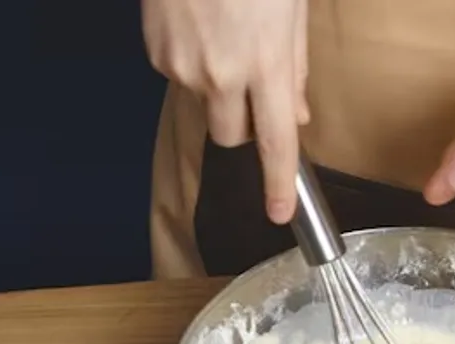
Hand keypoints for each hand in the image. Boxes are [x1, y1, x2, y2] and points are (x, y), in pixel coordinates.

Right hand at [142, 0, 308, 222]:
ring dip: (218, 89)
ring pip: (205, 104)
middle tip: (252, 91)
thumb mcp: (290, 10)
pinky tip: (199, 27)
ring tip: (223, 38)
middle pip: (232, 136)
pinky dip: (193, 64)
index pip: (275, 142)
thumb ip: (295, 67)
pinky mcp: (157, 54)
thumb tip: (297, 114)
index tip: (279, 212)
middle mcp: (221, 76)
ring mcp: (183, 67)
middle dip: (244, 126)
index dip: (278, 183)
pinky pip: (179, 77)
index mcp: (265, 66)